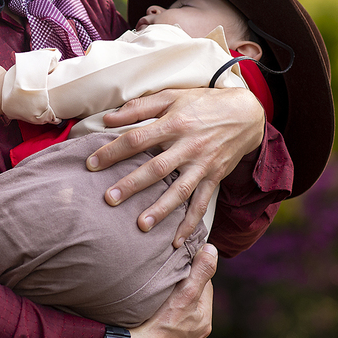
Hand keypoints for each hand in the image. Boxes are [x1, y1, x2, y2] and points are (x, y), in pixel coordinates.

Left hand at [86, 88, 264, 246]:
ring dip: (161, 209)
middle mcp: (188, 146)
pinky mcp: (214, 177)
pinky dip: (189, 223)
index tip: (91, 164)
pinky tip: (175, 241)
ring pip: (180, 191)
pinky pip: (201, 203)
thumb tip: (109, 118)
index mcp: (174, 123)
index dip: (113, 151)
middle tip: (109, 200)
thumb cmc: (202, 103)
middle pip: (156, 168)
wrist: (246, 114)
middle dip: (132, 185)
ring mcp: (203, 164)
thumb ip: (139, 107)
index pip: (137, 139)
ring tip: (141, 225)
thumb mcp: (172, 96)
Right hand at [131, 244, 215, 337]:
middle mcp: (196, 333)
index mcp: (204, 320)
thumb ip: (200, 273)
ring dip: (173, 301)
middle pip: (193, 299)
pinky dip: (163, 317)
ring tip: (158, 292)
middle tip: (168, 274)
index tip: (182, 261)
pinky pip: (168, 326)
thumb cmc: (160, 326)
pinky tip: (151, 314)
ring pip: (181, 313)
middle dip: (184, 286)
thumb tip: (212, 250)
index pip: (205, 285)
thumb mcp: (185, 295)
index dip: (195, 270)